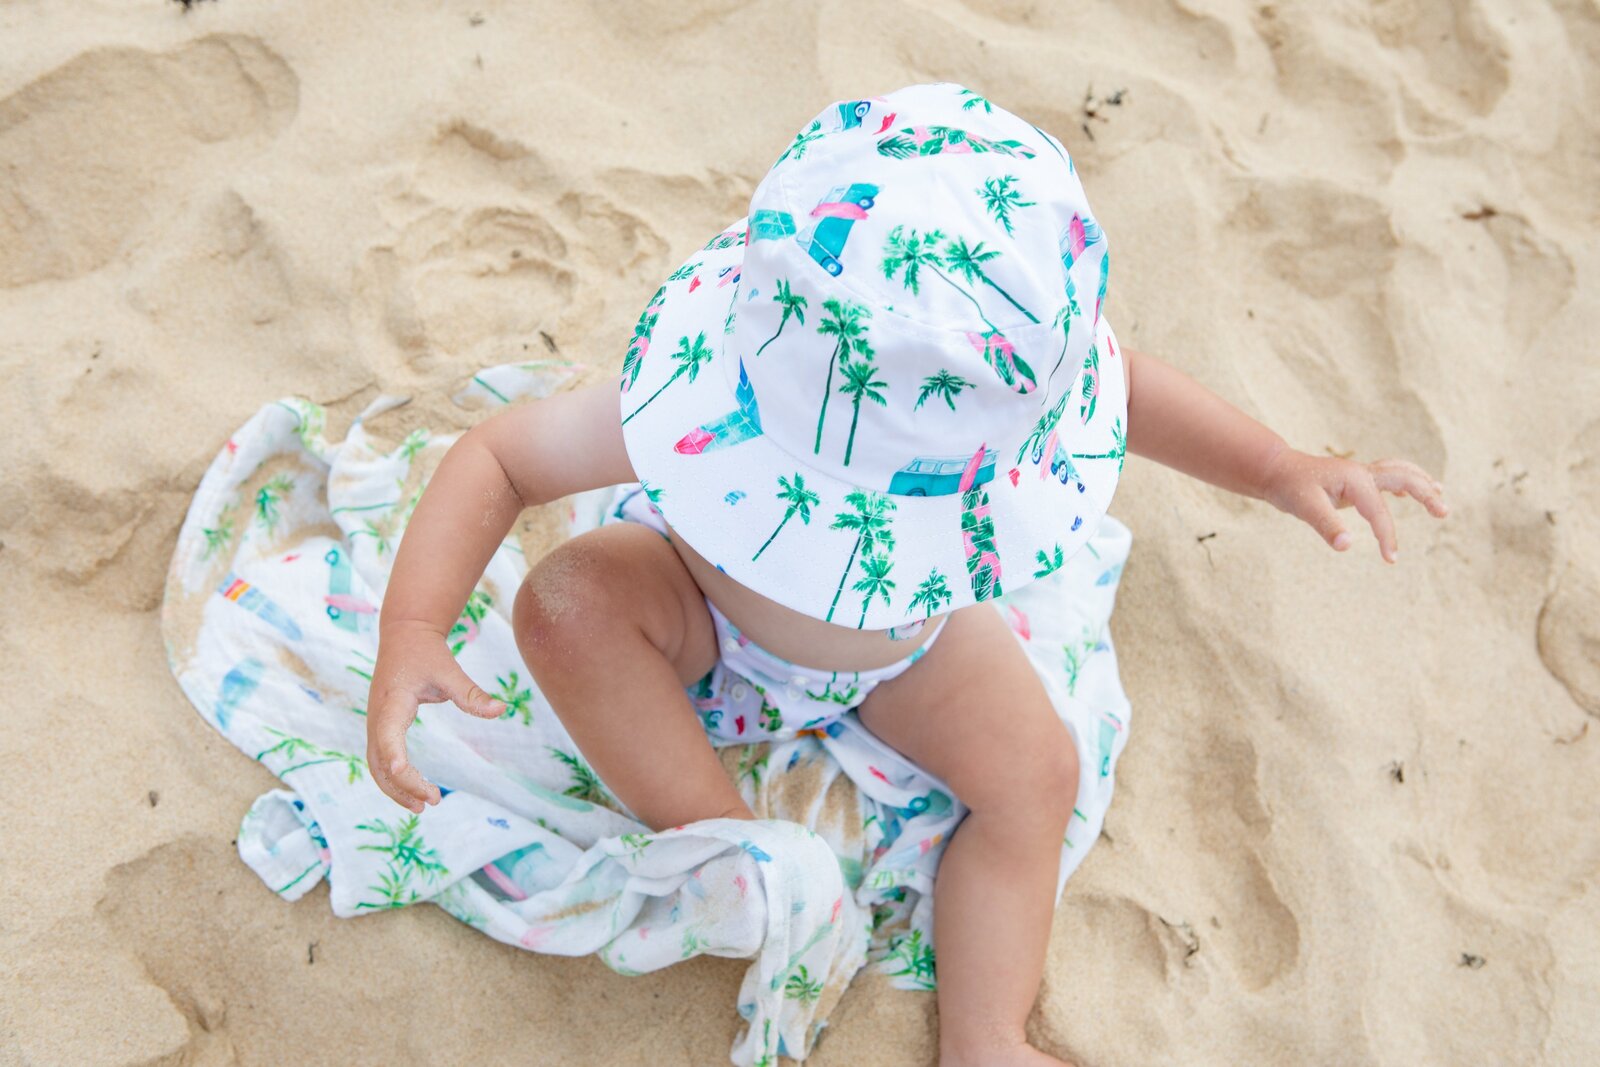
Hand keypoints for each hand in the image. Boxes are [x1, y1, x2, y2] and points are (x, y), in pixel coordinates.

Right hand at [365, 621, 506, 812]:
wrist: (404, 635)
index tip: (403, 772)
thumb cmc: (426, 653)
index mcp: (392, 702)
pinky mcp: (380, 727)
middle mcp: (377, 716)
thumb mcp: (450, 670)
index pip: (387, 734)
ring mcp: (375, 723)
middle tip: (431, 802)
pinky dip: (394, 779)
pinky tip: (415, 790)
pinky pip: (381, 759)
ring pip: (376, 765)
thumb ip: (471, 694)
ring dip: (395, 788)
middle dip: (401, 784)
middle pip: (379, 760)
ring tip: (423, 807)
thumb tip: (501, 710)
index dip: (393, 754)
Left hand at [1259, 448, 1448, 562]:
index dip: (1387, 536)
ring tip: (1440, 493)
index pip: (1378, 511)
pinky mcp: (1354, 478)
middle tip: (1444, 513)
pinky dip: (1403, 481)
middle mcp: (1362, 472)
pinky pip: (1386, 476)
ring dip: (1420, 482)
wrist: (1275, 470)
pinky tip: (1406, 492)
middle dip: (1426, 495)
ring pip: (1399, 472)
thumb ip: (1326, 526)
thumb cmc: (1290, 488)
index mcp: (1354, 479)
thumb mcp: (1305, 508)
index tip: (1392, 560)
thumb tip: (1347, 546)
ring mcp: (1359, 473)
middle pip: (1404, 477)